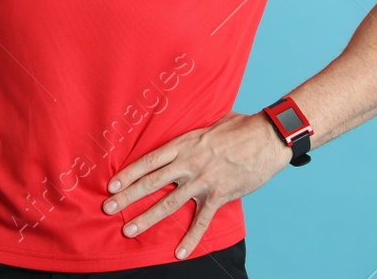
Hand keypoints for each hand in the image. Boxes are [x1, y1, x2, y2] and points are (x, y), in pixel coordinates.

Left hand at [101, 112, 290, 258]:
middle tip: (108, 208)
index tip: (112, 185)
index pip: (149, 161)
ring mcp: (204, 181)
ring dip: (147, 218)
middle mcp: (190, 163)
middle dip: (128, 197)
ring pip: (170, 204)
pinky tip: (179, 252)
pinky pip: (201, 221)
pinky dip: (190, 239)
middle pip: (152, 183)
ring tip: (129, 229)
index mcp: (184, 144)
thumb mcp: (208, 125)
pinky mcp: (220, 196)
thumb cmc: (239, 127)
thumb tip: (177, 141)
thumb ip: (190, 137)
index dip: (128, 174)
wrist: (268, 137)